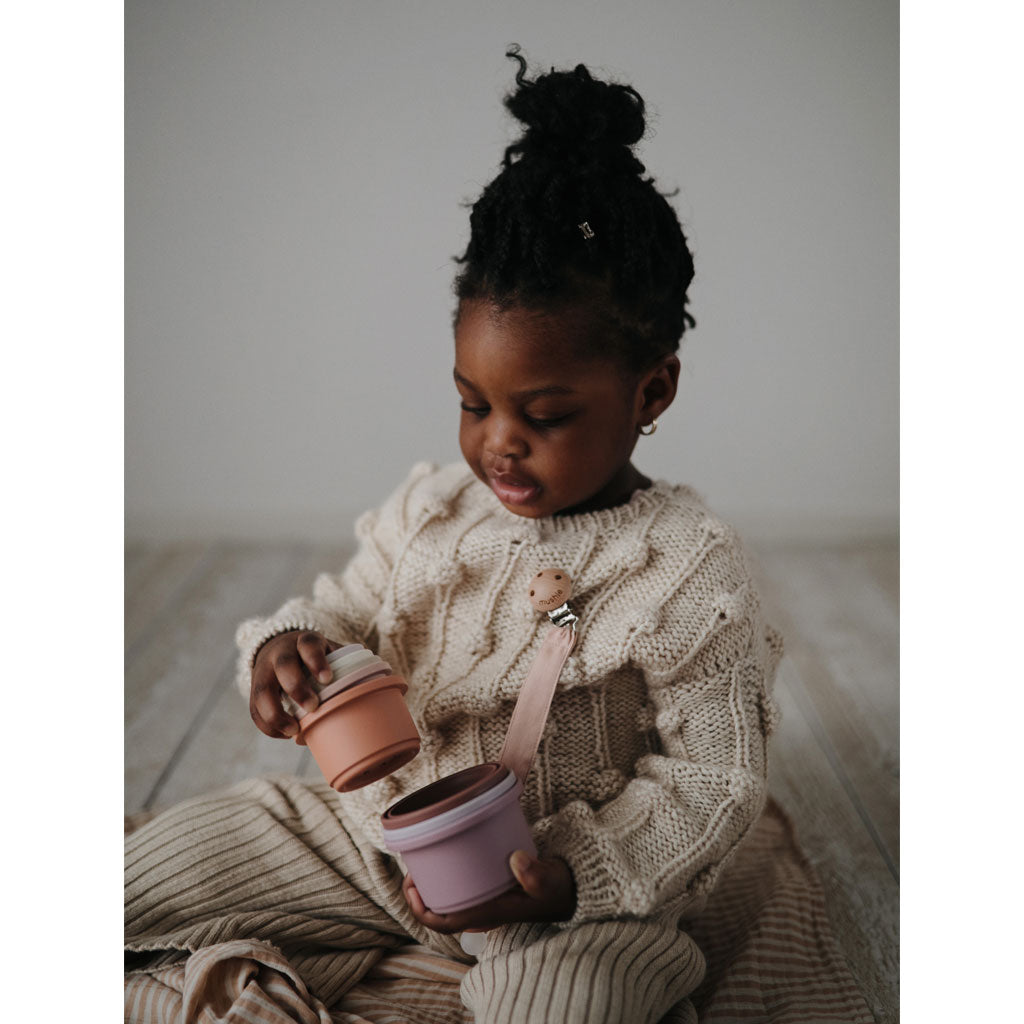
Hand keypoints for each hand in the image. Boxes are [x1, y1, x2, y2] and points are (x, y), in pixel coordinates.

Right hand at [250, 630, 338, 740]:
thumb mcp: (329, 652)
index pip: (308, 644)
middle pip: (284, 665)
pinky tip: (284, 733)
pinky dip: (268, 725)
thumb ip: (344, 668)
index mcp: (304, 641)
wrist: (279, 649)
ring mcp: (264, 670)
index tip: (327, 679)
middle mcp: (281, 653)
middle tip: (313, 706)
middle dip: (297, 688)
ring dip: (276, 713)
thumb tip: (365, 693)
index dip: (316, 660)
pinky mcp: (254, 689)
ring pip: (262, 690)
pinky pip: (254, 709)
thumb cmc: (314, 658)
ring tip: (294, 730)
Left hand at [402, 850, 575, 934]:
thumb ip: (537, 874)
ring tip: (422, 861)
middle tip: (412, 867)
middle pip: (440, 912)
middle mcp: (483, 911)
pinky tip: (446, 857)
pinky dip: (447, 877)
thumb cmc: (558, 888)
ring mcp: (486, 902)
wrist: (571, 891)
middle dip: (419, 894)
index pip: (447, 923)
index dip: (422, 910)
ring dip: (431, 886)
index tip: (412, 887)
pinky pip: (461, 890)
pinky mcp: (491, 890)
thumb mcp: (551, 881)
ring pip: (448, 901)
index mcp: (490, 913)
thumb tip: (516, 860)